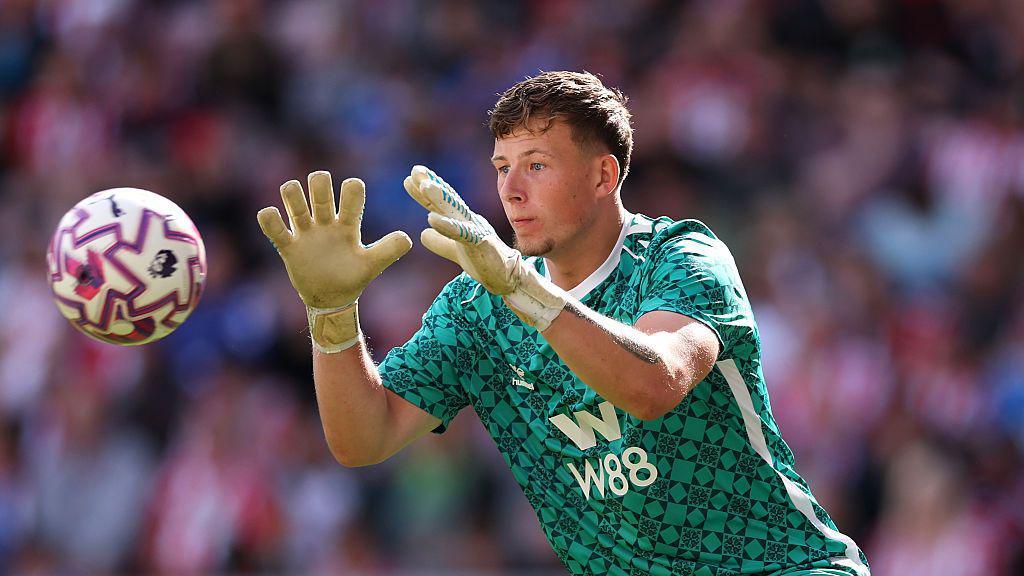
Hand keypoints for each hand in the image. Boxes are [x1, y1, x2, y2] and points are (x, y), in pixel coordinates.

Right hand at [258, 171, 411, 308]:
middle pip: (319, 186)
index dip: (352, 190)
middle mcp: (326, 221)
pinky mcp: (288, 246)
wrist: (332, 299)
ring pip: (293, 199)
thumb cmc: (353, 278)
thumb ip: (388, 251)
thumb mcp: (372, 266)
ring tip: (299, 212)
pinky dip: (269, 219)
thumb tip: (408, 238)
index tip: (353, 193)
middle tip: (323, 203)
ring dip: (292, 195)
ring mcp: (306, 232)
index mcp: (348, 223)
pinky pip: (274, 228)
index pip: (350, 193)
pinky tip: (271, 216)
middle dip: (319, 184)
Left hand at [404, 165, 566, 330]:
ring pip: (455, 211)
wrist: (509, 277)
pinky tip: (432, 219)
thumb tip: (423, 233)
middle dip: (431, 184)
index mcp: (463, 221)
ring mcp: (476, 230)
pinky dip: (447, 225)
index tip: (411, 176)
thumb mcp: (457, 251)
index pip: (443, 204)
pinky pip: (462, 232)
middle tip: (415, 170)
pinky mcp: (481, 243)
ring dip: (439, 197)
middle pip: (447, 200)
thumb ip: (440, 242)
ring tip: (424, 186)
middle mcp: (469, 221)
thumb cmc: (486, 261)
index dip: (427, 190)